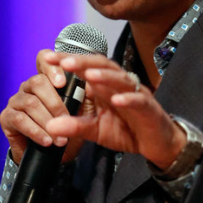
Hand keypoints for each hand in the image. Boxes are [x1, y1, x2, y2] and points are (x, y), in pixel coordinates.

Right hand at [0, 50, 85, 165]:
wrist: (53, 157)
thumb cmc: (67, 131)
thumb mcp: (82, 114)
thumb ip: (86, 98)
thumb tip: (90, 86)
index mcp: (46, 80)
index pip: (43, 59)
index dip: (51, 66)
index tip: (62, 82)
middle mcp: (28, 87)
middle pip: (38, 82)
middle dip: (55, 103)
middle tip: (67, 121)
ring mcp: (15, 101)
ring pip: (30, 103)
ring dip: (47, 122)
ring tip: (60, 138)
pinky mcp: (6, 117)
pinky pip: (19, 119)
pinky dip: (35, 131)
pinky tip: (46, 141)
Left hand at [44, 55, 186, 169]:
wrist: (155, 143)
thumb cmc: (126, 130)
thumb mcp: (95, 130)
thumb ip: (74, 126)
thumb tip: (50, 126)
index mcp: (104, 87)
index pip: (85, 67)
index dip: (67, 60)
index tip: (46, 58)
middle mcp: (118, 85)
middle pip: (102, 65)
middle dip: (83, 62)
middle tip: (65, 62)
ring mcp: (135, 94)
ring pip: (121, 79)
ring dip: (105, 76)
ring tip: (89, 75)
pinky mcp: (149, 108)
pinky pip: (139, 100)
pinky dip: (128, 99)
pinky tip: (117, 99)